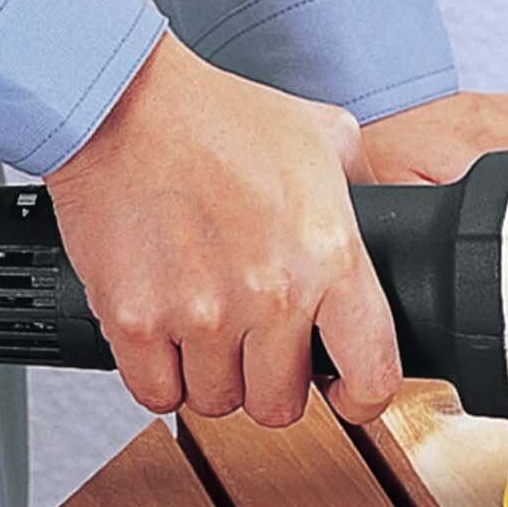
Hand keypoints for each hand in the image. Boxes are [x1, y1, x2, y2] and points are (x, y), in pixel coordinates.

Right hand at [45, 33, 398, 426]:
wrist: (122, 101)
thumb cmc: (216, 114)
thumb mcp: (323, 135)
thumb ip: (360, 186)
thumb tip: (385, 213)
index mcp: (328, 256)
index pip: (373, 374)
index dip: (362, 399)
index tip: (344, 392)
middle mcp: (271, 294)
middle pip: (280, 405)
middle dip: (267, 383)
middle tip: (252, 348)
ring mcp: (202, 313)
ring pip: (216, 402)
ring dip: (210, 376)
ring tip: (202, 330)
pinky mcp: (136, 320)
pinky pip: (155, 393)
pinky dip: (157, 377)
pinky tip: (162, 338)